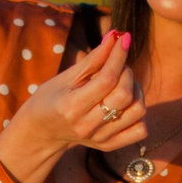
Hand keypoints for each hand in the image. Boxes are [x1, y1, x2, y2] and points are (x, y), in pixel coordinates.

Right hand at [0, 28, 145, 182]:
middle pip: (124, 95)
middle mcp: (87, 126)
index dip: (118, 56)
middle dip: (127, 72)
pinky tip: (126, 104)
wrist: (42, 131)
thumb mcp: (66, 77)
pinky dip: (138, 114)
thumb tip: (115, 37)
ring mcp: (99, 138)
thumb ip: (93, 59)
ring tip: (123, 84)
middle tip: (118, 66)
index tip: (123, 39)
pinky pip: (139, 131)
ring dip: (136, 91)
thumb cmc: (51, 98)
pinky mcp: (109, 145)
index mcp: (72, 106)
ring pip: (137, 111)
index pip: (107, 79)